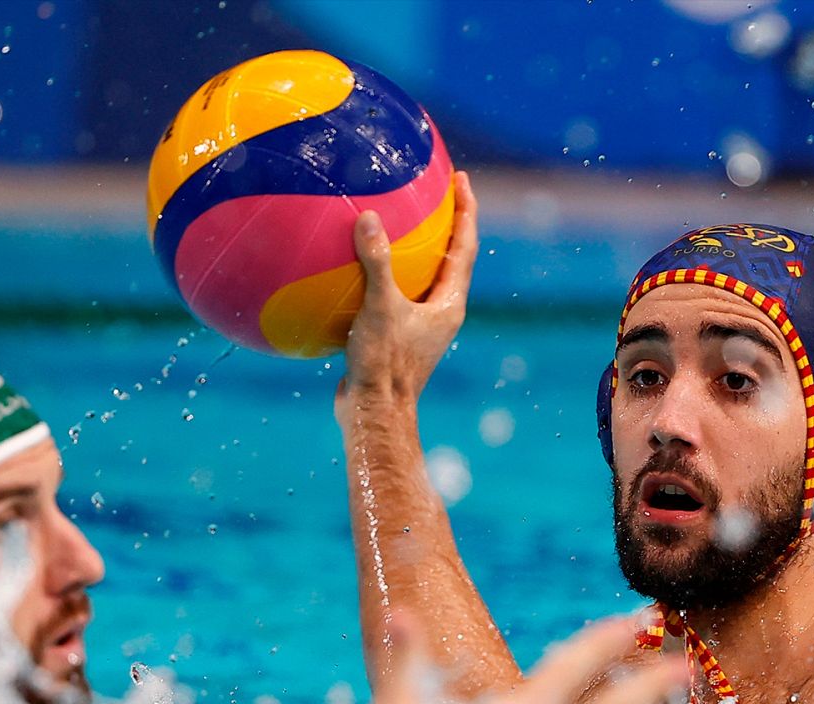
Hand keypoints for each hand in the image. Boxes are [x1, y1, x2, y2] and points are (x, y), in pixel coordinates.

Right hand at [336, 172, 477, 407]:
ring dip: (412, 249)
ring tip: (394, 219)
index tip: (461, 180)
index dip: (466, 211)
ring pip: (420, 278)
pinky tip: (348, 265)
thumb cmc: (384, 363)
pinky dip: (377, 275)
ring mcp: (418, 326)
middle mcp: (440, 313)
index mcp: (449, 304)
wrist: (372, 413)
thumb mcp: (379, 307)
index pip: (465, 247)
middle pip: (449, 258)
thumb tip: (370, 218)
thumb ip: (376, 262)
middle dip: (445, 223)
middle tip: (434, 190)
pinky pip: (389, 296)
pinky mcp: (395, 337)